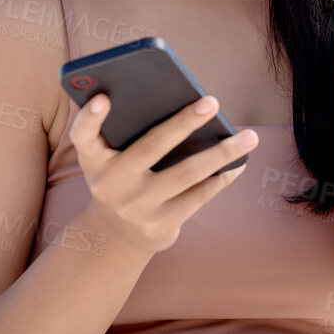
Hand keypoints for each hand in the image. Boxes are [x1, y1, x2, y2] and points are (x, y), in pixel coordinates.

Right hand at [68, 93, 259, 255]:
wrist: (116, 235)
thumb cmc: (120, 179)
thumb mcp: (108, 159)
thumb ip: (124, 133)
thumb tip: (183, 104)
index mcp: (94, 160)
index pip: (83, 136)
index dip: (90, 118)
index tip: (102, 98)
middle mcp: (111, 185)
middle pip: (150, 147)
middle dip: (184, 122)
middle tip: (212, 101)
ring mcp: (137, 207)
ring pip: (186, 173)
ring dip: (222, 153)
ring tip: (250, 137)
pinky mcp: (160, 225)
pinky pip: (198, 196)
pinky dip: (221, 177)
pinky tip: (239, 163)